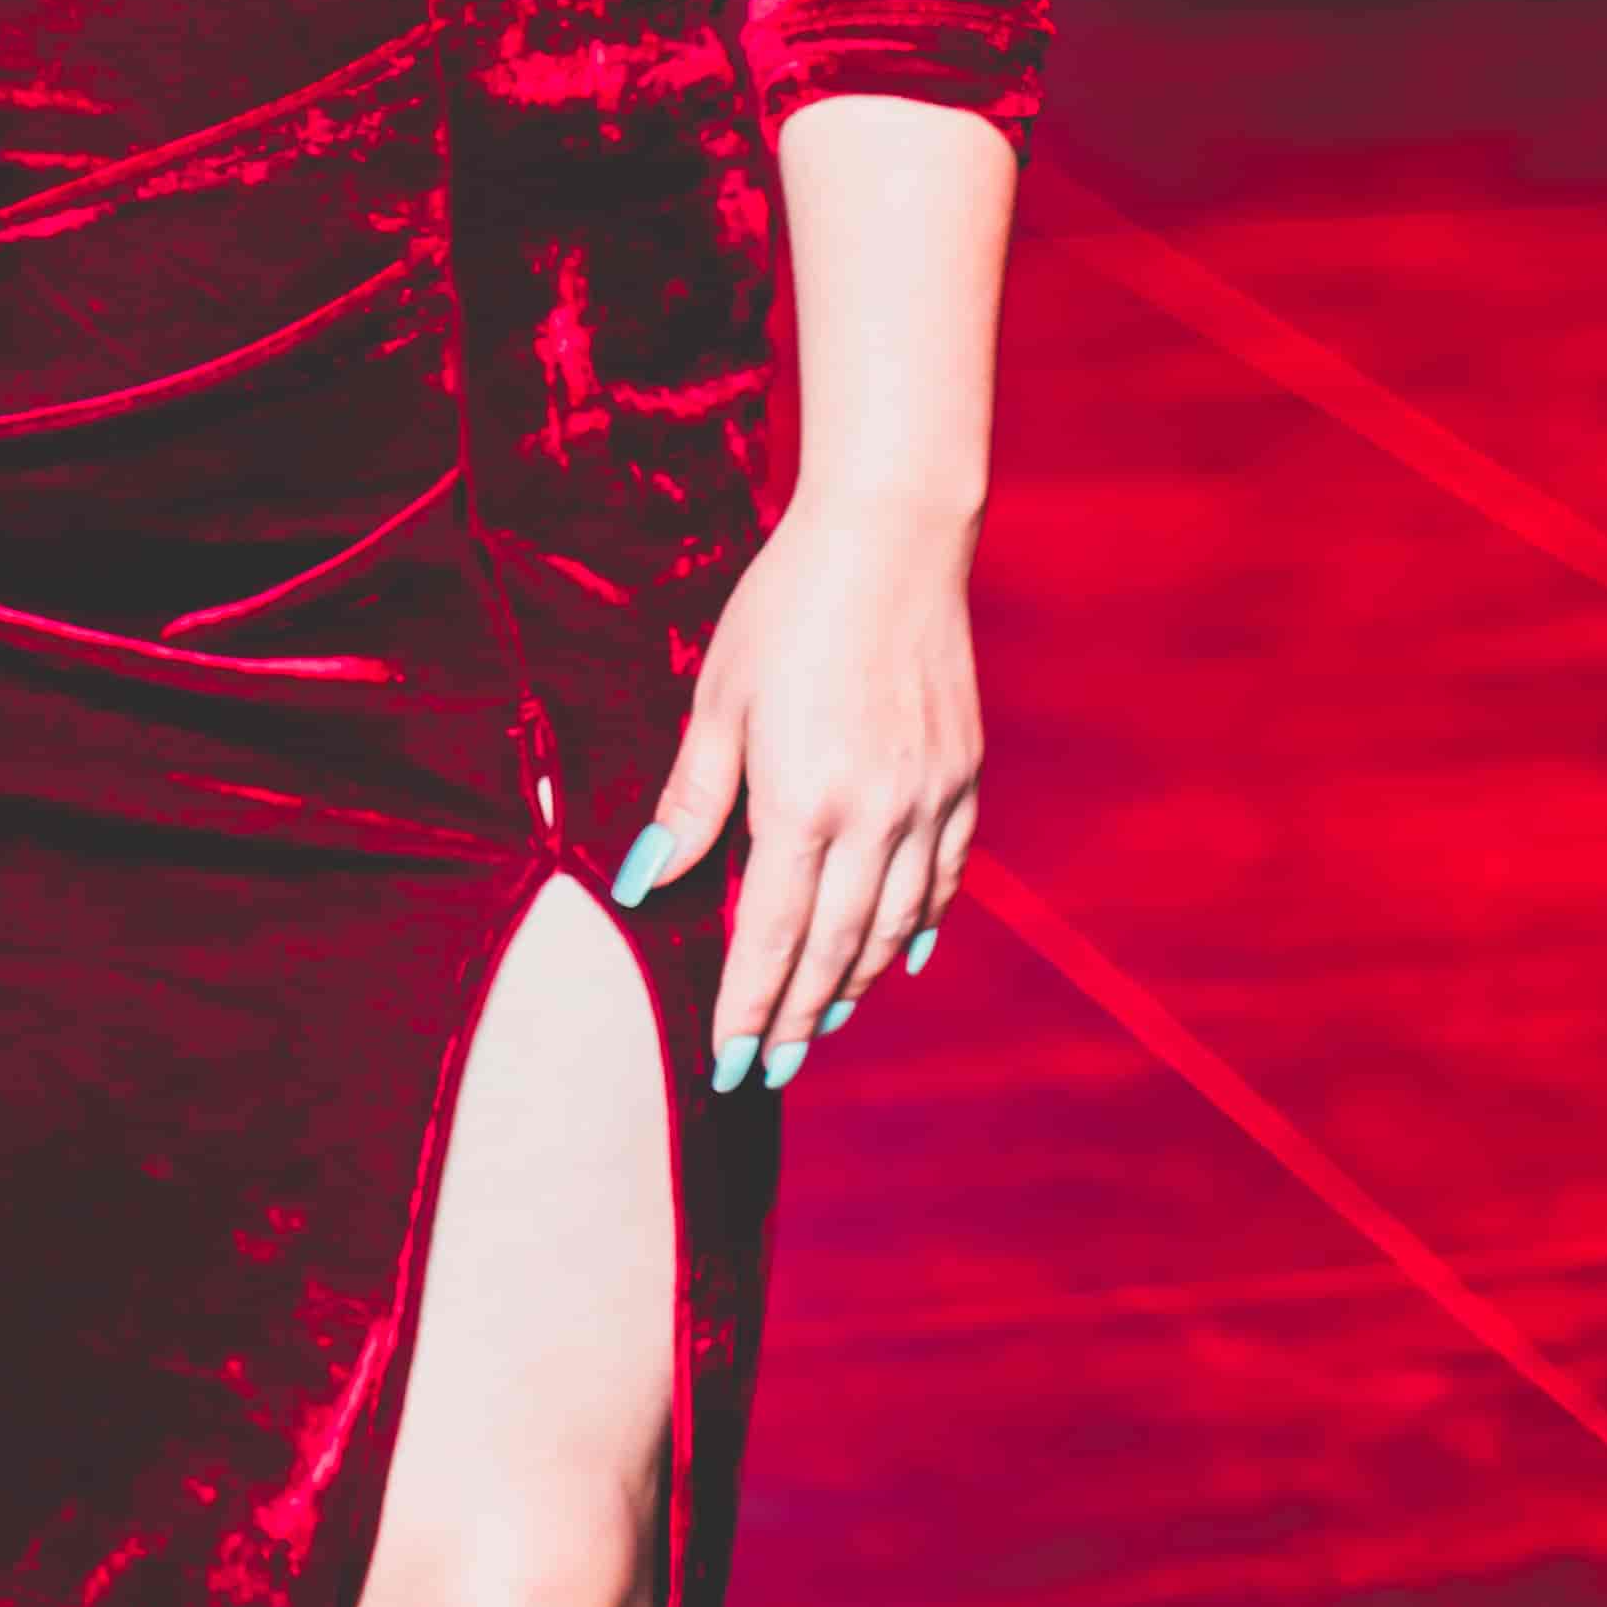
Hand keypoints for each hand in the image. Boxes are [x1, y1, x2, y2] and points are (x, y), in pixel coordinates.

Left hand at [608, 484, 981, 1093]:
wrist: (891, 537)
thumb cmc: (787, 607)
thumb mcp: (720, 696)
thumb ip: (692, 797)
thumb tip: (643, 880)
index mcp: (802, 798)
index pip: (770, 933)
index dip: (747, 1003)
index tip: (728, 1061)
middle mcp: (875, 814)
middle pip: (835, 946)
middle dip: (799, 1016)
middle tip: (771, 1069)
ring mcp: (929, 798)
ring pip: (895, 924)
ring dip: (856, 982)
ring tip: (822, 1023)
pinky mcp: (963, 775)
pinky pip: (944, 876)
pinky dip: (921, 925)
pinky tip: (902, 953)